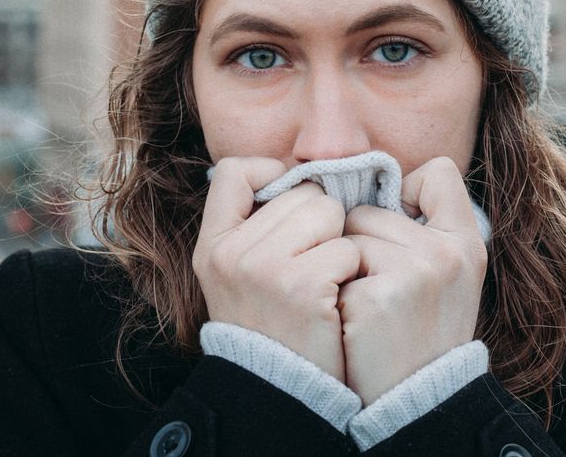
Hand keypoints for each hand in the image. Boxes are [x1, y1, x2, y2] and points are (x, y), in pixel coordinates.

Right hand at [192, 157, 360, 382]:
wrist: (283, 393)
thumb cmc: (274, 328)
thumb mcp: (240, 276)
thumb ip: (258, 228)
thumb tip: (302, 176)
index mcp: (213, 245)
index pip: (235, 172)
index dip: (271, 176)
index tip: (291, 206)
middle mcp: (232, 252)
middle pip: (302, 192)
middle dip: (321, 222)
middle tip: (313, 265)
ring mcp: (264, 268)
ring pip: (330, 213)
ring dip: (340, 244)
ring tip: (324, 282)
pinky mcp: (302, 286)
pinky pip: (348, 248)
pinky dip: (352, 272)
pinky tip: (337, 300)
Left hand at [337, 157, 487, 404]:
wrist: (416, 401)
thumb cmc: (421, 331)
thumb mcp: (446, 275)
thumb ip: (424, 227)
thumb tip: (370, 182)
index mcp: (467, 241)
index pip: (437, 172)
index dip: (407, 193)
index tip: (400, 231)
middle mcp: (446, 251)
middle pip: (370, 208)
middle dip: (361, 243)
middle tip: (380, 290)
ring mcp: (414, 272)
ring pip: (346, 235)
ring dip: (343, 268)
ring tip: (366, 307)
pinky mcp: (377, 296)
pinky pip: (332, 266)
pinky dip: (334, 294)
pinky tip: (354, 324)